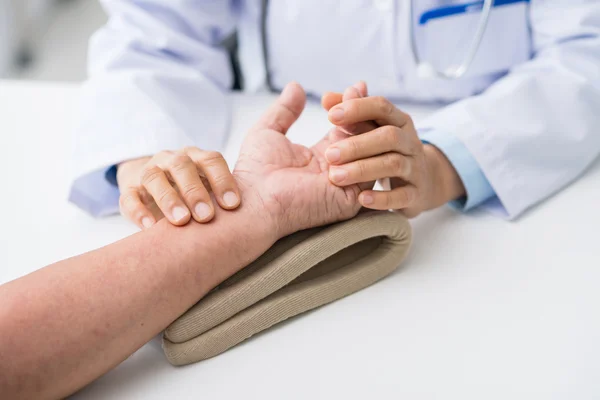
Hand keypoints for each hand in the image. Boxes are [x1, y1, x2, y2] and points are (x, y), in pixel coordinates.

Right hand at [117, 148, 240, 228]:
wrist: (150, 186)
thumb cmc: (192, 193)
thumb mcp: (209, 189)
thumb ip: (226, 198)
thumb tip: (259, 217)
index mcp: (196, 157)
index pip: (211, 160)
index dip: (223, 180)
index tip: (233, 205)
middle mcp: (171, 160)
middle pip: (181, 166)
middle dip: (195, 191)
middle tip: (206, 216)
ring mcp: (148, 172)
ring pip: (154, 178)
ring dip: (168, 199)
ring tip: (181, 221)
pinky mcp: (128, 190)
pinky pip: (129, 197)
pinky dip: (138, 212)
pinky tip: (150, 228)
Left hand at [233, 82, 370, 237]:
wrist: (253, 200)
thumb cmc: (255, 171)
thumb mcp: (268, 131)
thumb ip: (285, 109)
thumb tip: (295, 85)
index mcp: (324, 154)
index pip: (353, 127)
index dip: (357, 105)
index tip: (355, 86)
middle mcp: (340, 168)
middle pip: (370, 136)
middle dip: (364, 113)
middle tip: (351, 97)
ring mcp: (348, 185)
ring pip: (376, 153)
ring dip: (361, 133)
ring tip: (338, 125)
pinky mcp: (350, 200)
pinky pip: (371, 175)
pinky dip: (362, 155)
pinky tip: (339, 145)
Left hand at [321, 82, 465, 217]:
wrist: (424, 182)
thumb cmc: (386, 150)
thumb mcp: (372, 129)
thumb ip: (350, 113)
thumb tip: (326, 98)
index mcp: (398, 121)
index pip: (381, 107)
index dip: (357, 108)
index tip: (330, 115)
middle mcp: (409, 142)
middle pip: (388, 137)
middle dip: (357, 144)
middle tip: (329, 154)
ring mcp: (415, 168)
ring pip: (393, 164)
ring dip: (363, 170)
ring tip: (335, 177)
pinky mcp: (416, 194)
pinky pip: (402, 195)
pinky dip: (382, 198)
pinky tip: (361, 199)